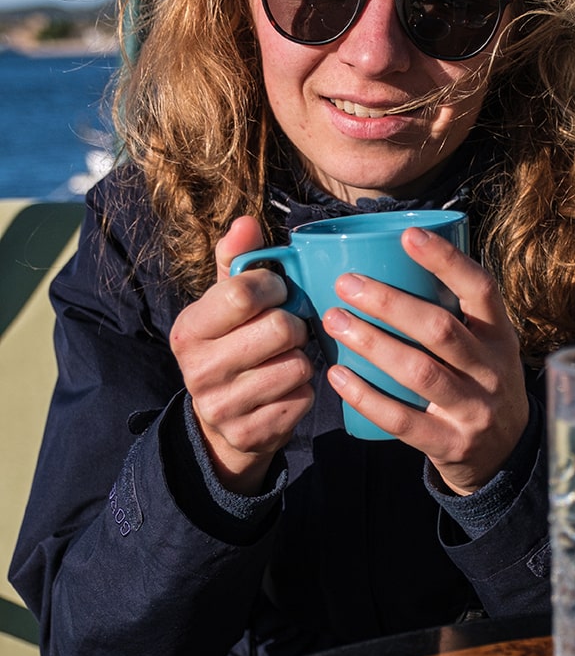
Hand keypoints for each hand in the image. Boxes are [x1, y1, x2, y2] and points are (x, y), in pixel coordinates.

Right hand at [169, 216, 313, 492]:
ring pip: (297, 365)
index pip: (243, 292)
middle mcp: (198, 370)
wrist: (221, 421)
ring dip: (302, 358)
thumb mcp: (223, 303)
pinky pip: (304, 398)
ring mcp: (223, 406)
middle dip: (295, 324)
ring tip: (286, 358)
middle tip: (289, 329)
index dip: (275, 286)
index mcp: (188, 329)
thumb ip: (234, 261)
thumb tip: (246, 221)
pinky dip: (304, 390)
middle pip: (279, 329)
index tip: (279, 292)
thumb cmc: (230, 345)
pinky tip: (287, 388)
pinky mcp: (251, 434)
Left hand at [322, 226, 529, 494]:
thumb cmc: (481, 384)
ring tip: (334, 320)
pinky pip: (402, 420)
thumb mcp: (486, 346)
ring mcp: (473, 410)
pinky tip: (338, 374)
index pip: (481, 289)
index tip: (408, 235)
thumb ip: (454, 313)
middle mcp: (492, 370)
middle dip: (390, 303)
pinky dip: (366, 396)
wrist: (506, 455)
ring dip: (372, 343)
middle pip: (440, 329)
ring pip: (419, 372)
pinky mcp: (450, 444)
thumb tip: (390, 261)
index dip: (446, 260)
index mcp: (500, 336)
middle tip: (347, 284)